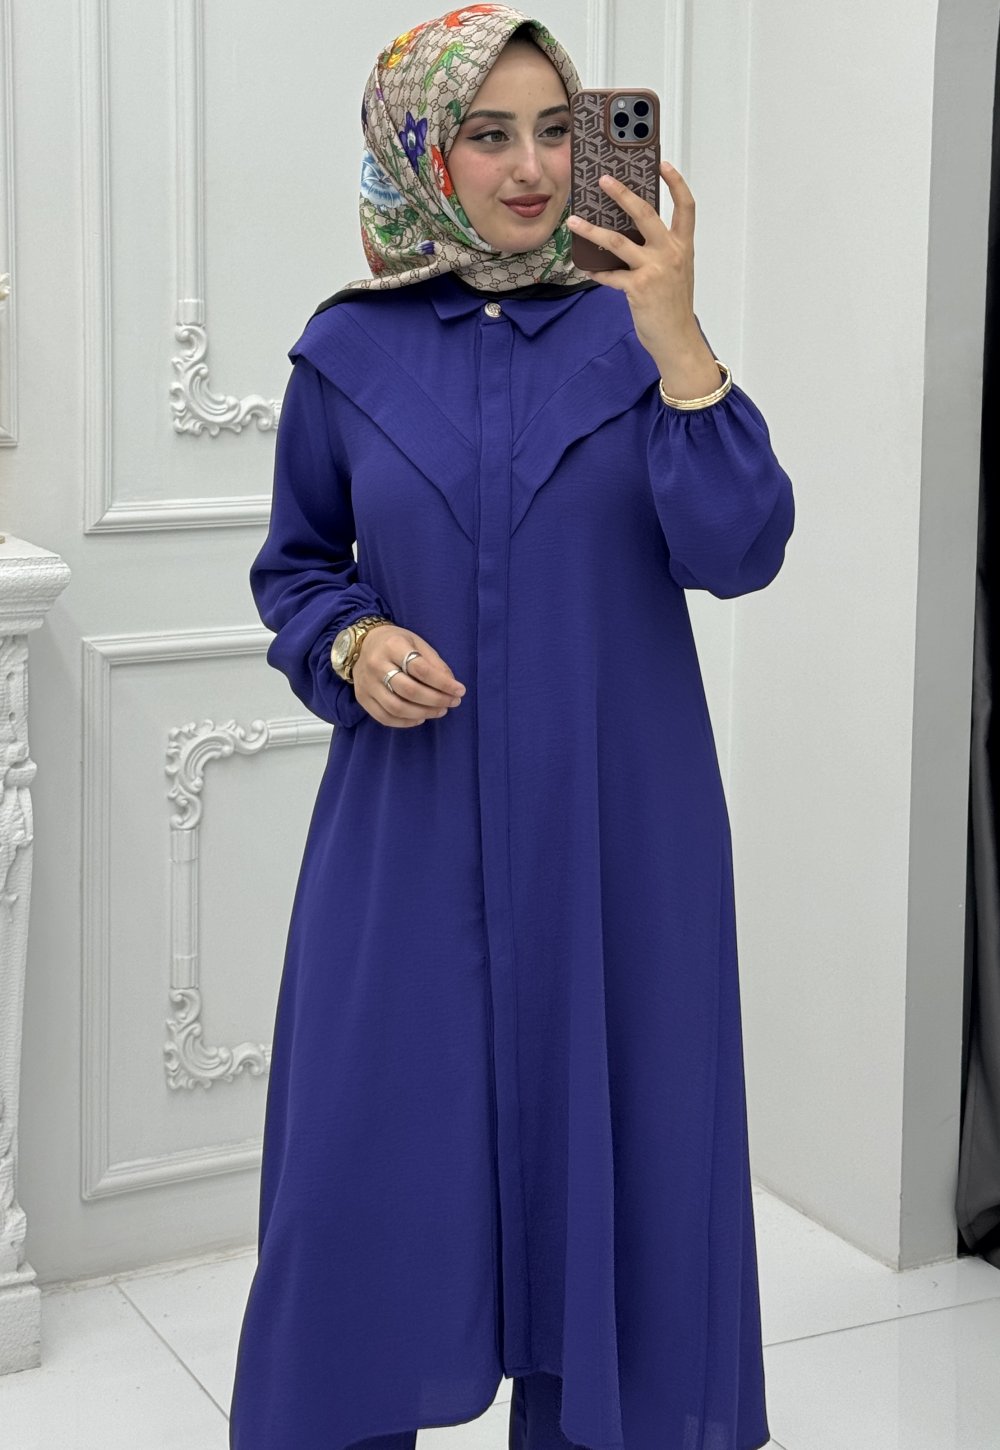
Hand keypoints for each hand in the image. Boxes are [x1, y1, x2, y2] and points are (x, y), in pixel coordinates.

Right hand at [349, 624, 466, 727]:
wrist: (362, 644)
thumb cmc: (396, 643)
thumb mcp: (417, 643)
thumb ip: (434, 663)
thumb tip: (452, 685)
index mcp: (393, 646)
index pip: (421, 669)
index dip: (443, 683)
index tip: (459, 691)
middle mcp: (376, 665)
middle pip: (409, 691)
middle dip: (436, 700)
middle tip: (452, 703)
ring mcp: (367, 684)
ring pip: (397, 707)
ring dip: (423, 713)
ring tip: (440, 711)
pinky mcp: (362, 698)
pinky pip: (384, 717)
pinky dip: (405, 722)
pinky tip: (420, 718)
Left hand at [566, 161, 720, 397]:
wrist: (677, 340)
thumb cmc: (673, 307)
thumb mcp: (674, 273)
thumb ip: (659, 252)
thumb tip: (629, 235)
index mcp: (682, 247)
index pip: (686, 207)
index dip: (676, 183)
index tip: (663, 164)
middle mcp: (670, 253)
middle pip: (645, 213)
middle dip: (622, 193)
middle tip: (604, 179)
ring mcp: (654, 270)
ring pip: (618, 241)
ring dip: (592, 230)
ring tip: (574, 221)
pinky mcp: (638, 288)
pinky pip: (609, 274)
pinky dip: (595, 270)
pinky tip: (583, 264)